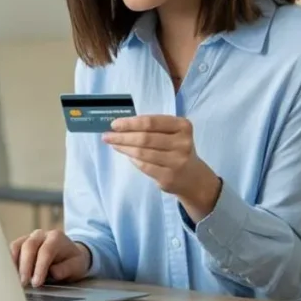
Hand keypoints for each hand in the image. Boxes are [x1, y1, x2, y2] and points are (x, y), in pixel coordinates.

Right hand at [9, 229, 90, 287]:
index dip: (39, 267)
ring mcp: (29, 237)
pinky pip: (12, 249)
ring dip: (14, 264)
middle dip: (25, 266)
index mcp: (56, 237)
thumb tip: (53, 272)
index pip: (45, 251)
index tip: (36, 283)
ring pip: (17, 246)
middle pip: (29, 246)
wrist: (70, 252)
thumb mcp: (77, 266)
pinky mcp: (21, 243)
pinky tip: (11, 274)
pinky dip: (10, 261)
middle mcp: (41, 234)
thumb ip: (66, 269)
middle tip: (24, 283)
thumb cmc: (73, 261)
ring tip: (15, 280)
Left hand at [103, 115, 221, 220]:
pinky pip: (144, 166)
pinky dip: (133, 160)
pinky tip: (127, 155)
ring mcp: (177, 161)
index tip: (114, 124)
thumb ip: (152, 128)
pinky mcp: (169, 177)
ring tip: (113, 144)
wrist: (193, 178)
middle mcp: (182, 143)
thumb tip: (121, 126)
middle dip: (122, 136)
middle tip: (107, 136)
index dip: (130, 123)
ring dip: (124, 148)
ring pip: (142, 153)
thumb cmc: (177, 149)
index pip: (151, 122)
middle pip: (145, 138)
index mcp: (182, 126)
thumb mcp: (172, 134)